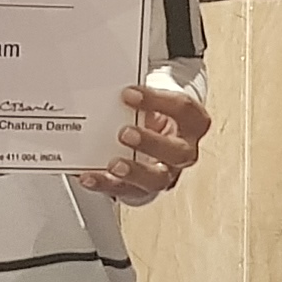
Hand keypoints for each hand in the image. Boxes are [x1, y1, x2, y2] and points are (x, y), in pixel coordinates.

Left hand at [75, 85, 214, 204]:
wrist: (152, 139)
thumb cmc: (154, 117)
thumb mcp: (152, 103)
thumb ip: (138, 99)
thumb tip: (109, 91)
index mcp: (191, 123)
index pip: (184, 109)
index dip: (159, 101)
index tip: (129, 93)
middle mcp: (183, 151)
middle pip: (177, 152)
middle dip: (151, 142)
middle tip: (125, 133)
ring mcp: (165, 174)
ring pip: (156, 179)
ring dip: (133, 172)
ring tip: (113, 165)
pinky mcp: (142, 189)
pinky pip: (124, 191)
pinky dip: (105, 184)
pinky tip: (90, 176)